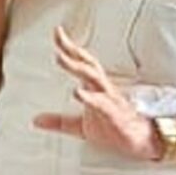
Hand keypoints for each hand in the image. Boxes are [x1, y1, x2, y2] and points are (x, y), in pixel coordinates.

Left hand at [33, 26, 160, 158]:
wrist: (139, 141)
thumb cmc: (113, 127)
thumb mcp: (79, 126)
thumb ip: (58, 121)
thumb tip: (36, 120)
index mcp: (95, 88)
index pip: (81, 63)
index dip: (69, 48)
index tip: (57, 33)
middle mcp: (103, 88)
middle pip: (88, 64)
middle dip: (73, 51)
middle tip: (59, 38)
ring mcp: (110, 99)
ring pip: (95, 78)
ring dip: (77, 67)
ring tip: (61, 59)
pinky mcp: (114, 114)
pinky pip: (102, 103)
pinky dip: (89, 97)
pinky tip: (77, 92)